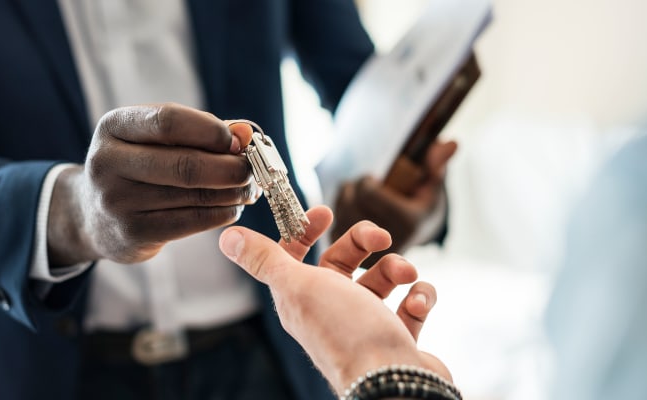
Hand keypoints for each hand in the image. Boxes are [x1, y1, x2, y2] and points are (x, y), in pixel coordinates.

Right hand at [47, 103, 259, 264]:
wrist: (93, 215)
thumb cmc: (139, 167)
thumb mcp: (155, 139)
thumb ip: (200, 131)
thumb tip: (245, 133)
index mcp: (114, 126)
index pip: (169, 121)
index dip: (212, 131)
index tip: (239, 141)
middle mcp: (107, 162)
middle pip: (185, 164)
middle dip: (230, 167)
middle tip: (252, 170)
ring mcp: (117, 201)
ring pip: (193, 195)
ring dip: (232, 192)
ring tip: (248, 189)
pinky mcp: (132, 233)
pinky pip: (191, 221)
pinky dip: (221, 213)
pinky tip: (232, 207)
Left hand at [219, 206, 450, 393]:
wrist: (393, 382)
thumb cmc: (346, 332)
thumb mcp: (297, 286)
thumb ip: (265, 259)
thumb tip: (227, 237)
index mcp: (301, 298)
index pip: (295, 256)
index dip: (305, 231)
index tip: (325, 213)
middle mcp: (330, 311)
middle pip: (342, 262)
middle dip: (363, 242)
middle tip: (382, 238)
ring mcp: (365, 325)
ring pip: (380, 280)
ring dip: (396, 268)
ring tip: (406, 276)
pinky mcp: (396, 337)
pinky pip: (410, 305)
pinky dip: (419, 297)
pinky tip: (418, 301)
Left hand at [332, 140, 456, 265]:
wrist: (412, 237)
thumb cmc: (421, 203)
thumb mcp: (432, 184)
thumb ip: (437, 163)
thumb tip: (451, 143)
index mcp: (408, 222)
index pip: (368, 192)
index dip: (366, 181)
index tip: (374, 178)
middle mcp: (387, 242)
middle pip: (351, 201)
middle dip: (354, 188)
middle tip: (365, 186)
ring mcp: (368, 253)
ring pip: (339, 213)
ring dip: (345, 199)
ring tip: (358, 197)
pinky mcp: (353, 259)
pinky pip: (333, 227)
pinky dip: (338, 214)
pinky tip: (351, 212)